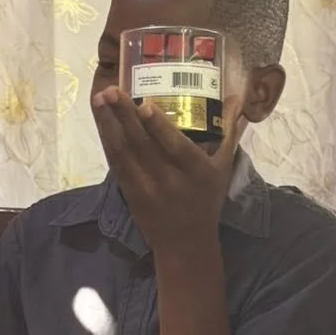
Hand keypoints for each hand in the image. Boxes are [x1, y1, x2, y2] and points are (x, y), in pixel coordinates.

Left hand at [91, 86, 244, 256]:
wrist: (184, 243)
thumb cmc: (206, 199)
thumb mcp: (223, 167)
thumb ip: (228, 130)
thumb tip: (236, 97)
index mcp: (196, 172)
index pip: (176, 148)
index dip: (160, 128)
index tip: (146, 106)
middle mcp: (169, 179)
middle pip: (143, 145)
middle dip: (125, 116)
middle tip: (111, 90)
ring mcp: (145, 187)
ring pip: (123, 152)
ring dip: (109, 124)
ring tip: (99, 98)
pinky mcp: (129, 192)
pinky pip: (115, 163)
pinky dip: (107, 140)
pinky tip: (101, 120)